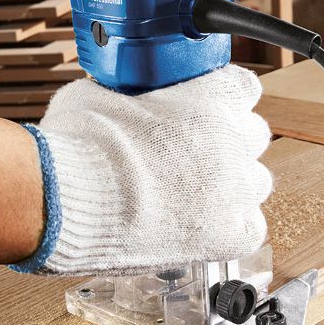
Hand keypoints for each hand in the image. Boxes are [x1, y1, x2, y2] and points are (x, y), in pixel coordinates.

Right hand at [11, 65, 272, 274]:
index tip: (203, 109)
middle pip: (252, 136)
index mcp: (211, 96)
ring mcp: (232, 191)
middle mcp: (231, 141)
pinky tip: (200, 226)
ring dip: (231, 185)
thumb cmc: (79, 144)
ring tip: (191, 194)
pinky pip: (248, 229)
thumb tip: (123, 98)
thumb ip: (132, 94)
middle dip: (226, 142)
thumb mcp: (100, 93)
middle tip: (190, 154)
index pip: (243, 88)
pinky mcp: (222, 236)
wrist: (68, 198)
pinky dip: (229, 229)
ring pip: (255, 183)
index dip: (220, 99)